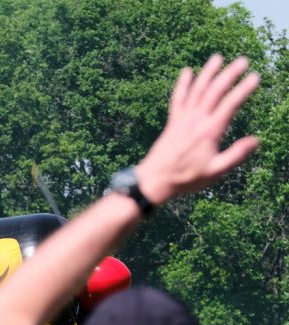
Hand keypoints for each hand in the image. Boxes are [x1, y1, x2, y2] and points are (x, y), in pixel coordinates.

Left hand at [137, 55, 259, 203]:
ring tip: (217, 57)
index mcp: (210, 131)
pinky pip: (177, 99)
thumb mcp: (215, 171)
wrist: (155, 180)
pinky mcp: (172, 122)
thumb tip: (256, 140)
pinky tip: (187, 71)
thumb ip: (236, 155)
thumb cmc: (186, 178)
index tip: (255, 77)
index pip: (230, 105)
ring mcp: (182, 119)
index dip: (243, 90)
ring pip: (196, 90)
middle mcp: (196, 121)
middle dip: (229, 74)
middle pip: (214, 92)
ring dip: (207, 73)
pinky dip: (182, 85)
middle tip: (243, 60)